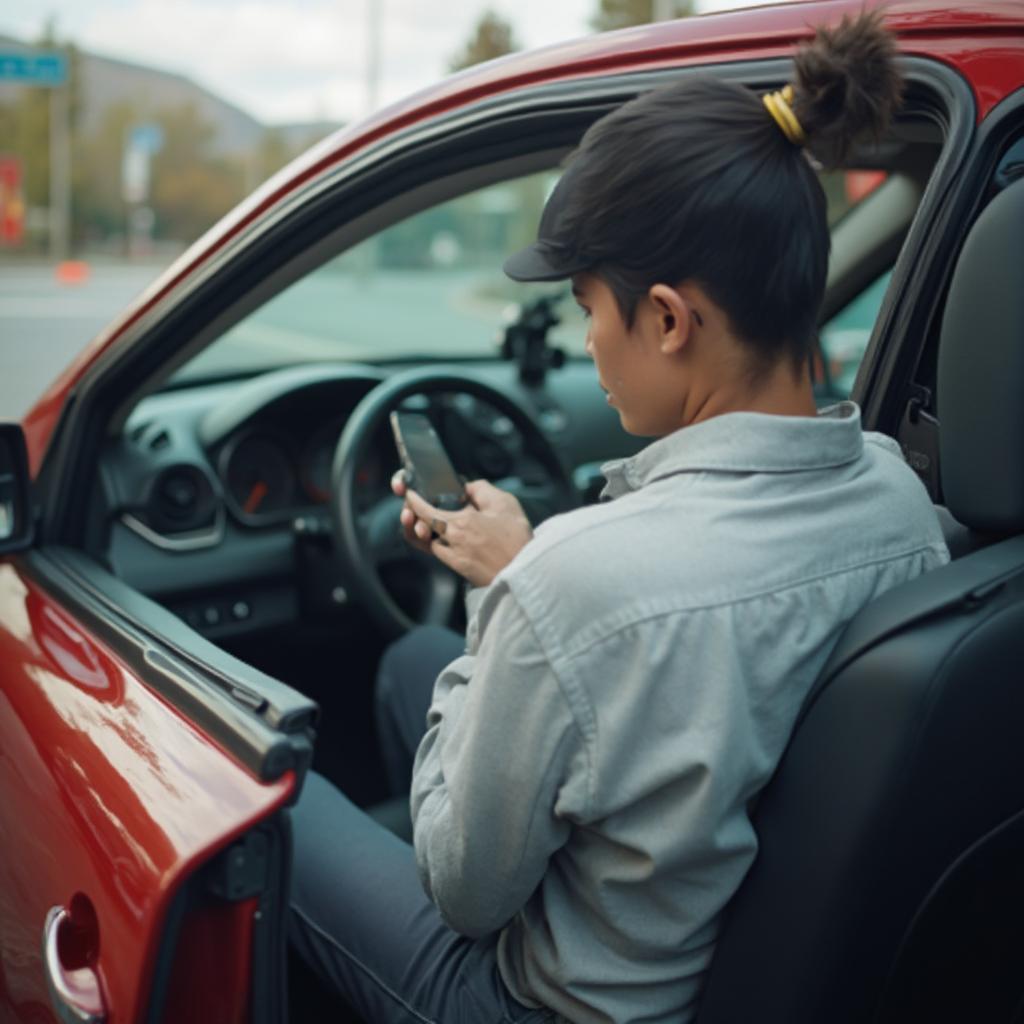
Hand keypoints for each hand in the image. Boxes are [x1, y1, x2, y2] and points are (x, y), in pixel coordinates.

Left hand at [391, 471, 532, 586]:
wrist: (525, 573)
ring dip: (429, 534)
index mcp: (460, 523)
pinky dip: (440, 545)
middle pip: (421, 528)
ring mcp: (455, 558)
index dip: (413, 501)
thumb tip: (467, 487)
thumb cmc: (517, 540)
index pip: (424, 510)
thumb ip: (481, 490)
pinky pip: (442, 555)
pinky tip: (449, 539)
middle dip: (416, 519)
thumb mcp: (504, 504)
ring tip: (435, 524)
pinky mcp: (461, 570)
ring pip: (431, 544)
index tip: (409, 494)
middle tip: (418, 510)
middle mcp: (452, 541)